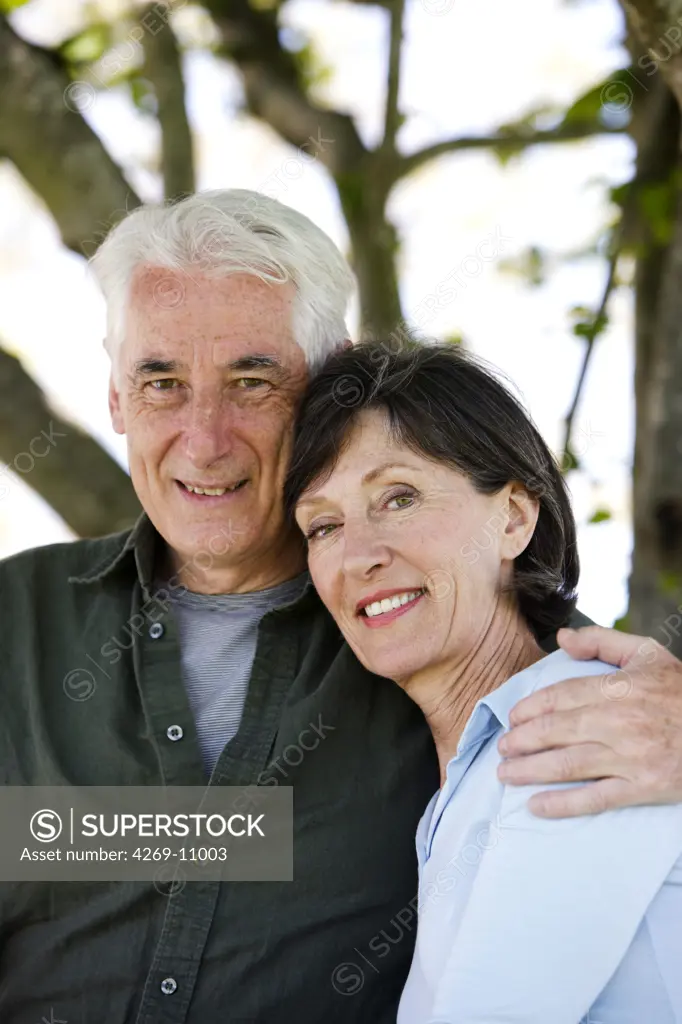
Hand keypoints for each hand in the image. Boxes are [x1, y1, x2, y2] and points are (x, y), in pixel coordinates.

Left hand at [497, 625, 681, 817]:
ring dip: (530, 770)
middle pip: (557, 731)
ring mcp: (630, 757)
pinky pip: (594, 798)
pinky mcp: (642, 787)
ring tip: (506, 774)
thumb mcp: (648, 654)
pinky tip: (537, 806)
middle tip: (502, 747)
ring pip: (568, 764)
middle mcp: (619, 722)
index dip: (531, 707)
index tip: (512, 717)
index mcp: (619, 688)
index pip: (562, 696)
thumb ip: (602, 641)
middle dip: (523, 740)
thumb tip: (562, 638)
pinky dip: (563, 804)